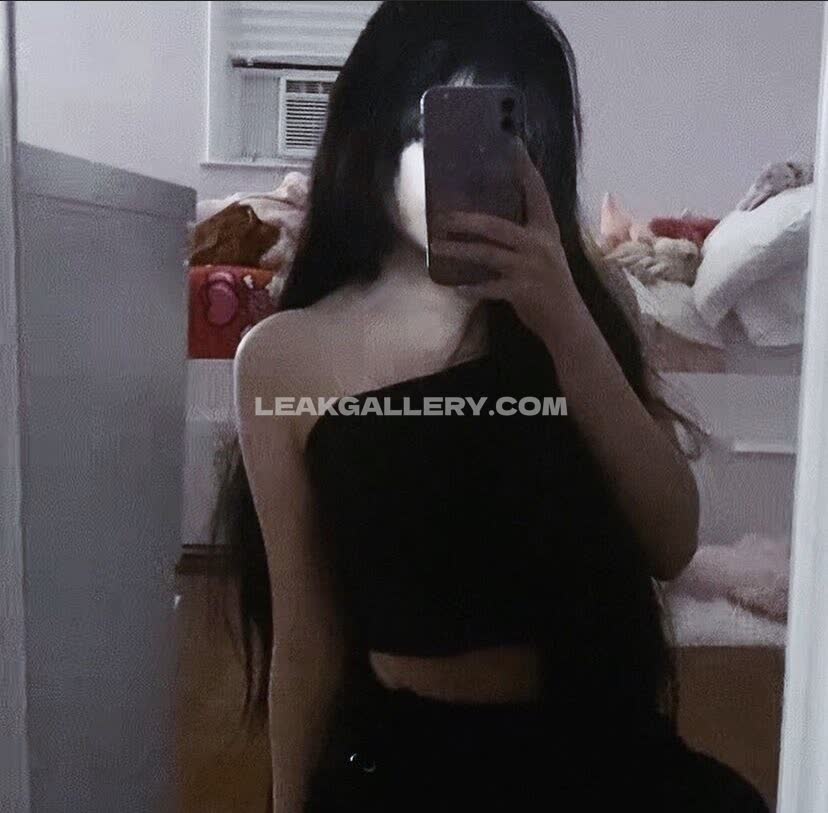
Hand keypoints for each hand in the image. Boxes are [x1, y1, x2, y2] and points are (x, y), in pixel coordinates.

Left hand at [430, 138, 578, 336]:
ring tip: (436, 247)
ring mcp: (530, 269)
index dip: (525, 168)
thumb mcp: (545, 253)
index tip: (512, 143)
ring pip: (487, 254)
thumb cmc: (551, 285)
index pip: (536, 192)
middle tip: (442, 217)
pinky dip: (471, 288)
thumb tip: (492, 222)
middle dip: (466, 220)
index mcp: (547, 230)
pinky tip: (455, 287)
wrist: (567, 321)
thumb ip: (525, 236)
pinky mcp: (522, 292)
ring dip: (459, 250)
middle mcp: (539, 245)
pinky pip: (489, 287)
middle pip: (497, 226)